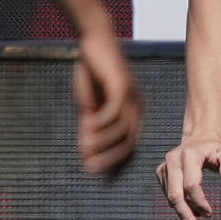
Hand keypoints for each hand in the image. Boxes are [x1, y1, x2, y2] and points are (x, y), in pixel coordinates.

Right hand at [72, 27, 141, 176]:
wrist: (94, 42)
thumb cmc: (92, 74)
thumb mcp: (89, 106)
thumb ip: (89, 129)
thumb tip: (84, 155)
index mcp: (132, 115)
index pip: (128, 148)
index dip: (115, 165)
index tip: (99, 177)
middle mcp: (136, 108)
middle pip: (128, 143)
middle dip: (109, 159)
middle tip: (90, 169)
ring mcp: (131, 97)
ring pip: (122, 130)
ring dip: (102, 142)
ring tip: (84, 148)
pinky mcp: (121, 85)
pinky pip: (114, 111)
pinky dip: (101, 123)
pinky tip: (86, 127)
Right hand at [157, 134, 220, 219]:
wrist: (200, 138)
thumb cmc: (217, 148)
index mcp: (189, 154)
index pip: (191, 185)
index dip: (200, 202)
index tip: (210, 214)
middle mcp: (172, 160)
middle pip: (175, 195)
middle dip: (185, 216)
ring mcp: (164, 167)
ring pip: (171, 198)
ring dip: (185, 212)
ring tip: (200, 219)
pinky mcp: (161, 173)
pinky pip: (169, 195)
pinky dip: (181, 205)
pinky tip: (194, 207)